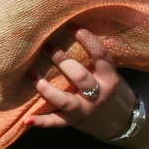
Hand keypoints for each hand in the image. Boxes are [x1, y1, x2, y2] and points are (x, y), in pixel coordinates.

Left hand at [24, 23, 135, 141]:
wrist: (122, 123)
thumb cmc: (111, 90)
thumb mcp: (110, 73)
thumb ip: (96, 58)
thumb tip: (74, 28)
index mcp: (109, 78)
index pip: (101, 56)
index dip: (87, 40)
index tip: (71, 26)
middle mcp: (98, 94)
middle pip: (80, 77)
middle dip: (62, 61)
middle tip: (45, 45)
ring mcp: (85, 110)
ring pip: (64, 100)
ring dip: (45, 88)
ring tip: (29, 73)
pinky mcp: (73, 122)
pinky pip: (56, 122)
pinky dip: (40, 121)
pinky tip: (25, 120)